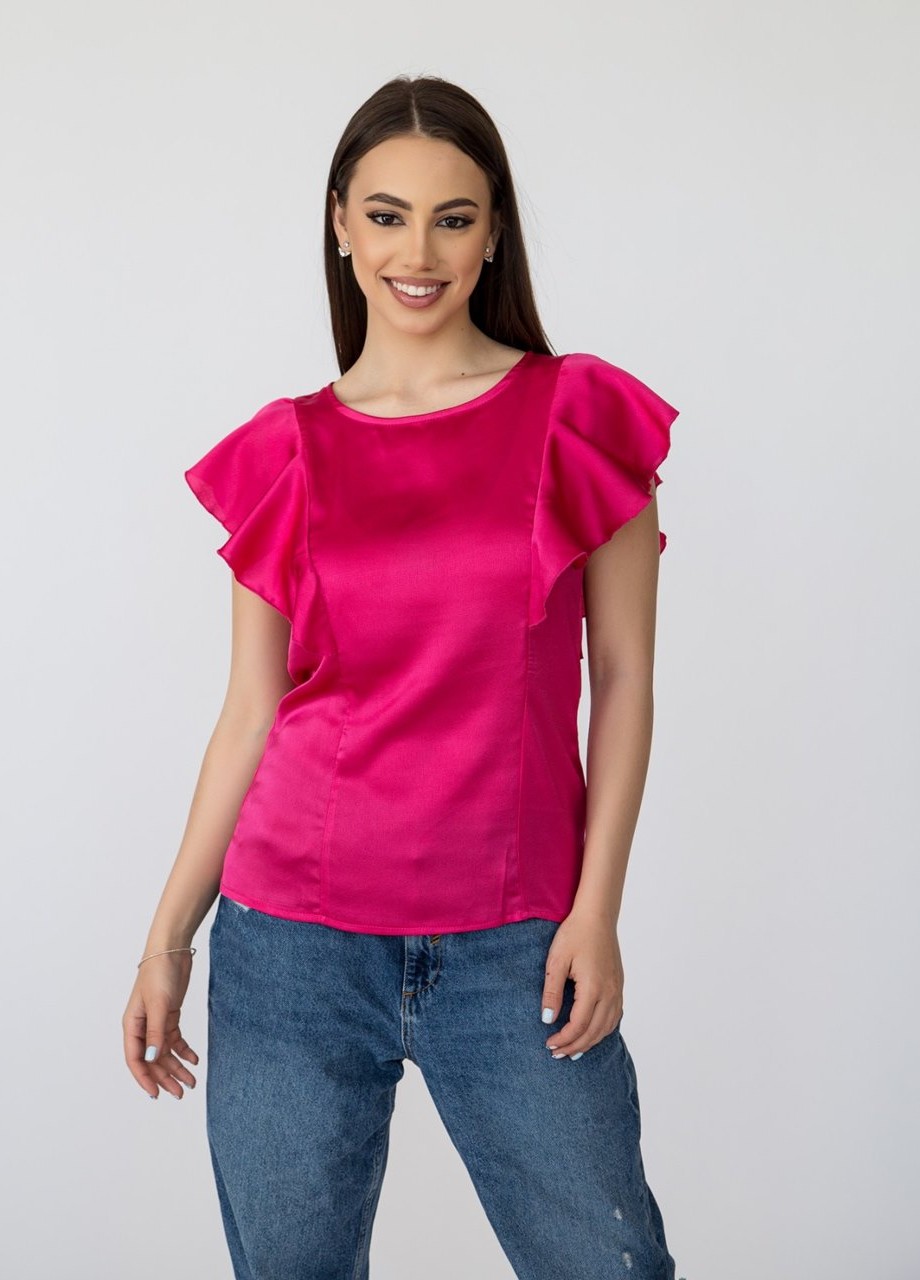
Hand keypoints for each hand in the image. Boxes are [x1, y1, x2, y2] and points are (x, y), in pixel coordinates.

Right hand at [123, 951, 199, 1099]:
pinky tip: (194, 1059)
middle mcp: (142, 1027)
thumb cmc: (159, 973)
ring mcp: (156, 1022)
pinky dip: (184, 1051)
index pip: (135, 1059)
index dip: (144, 1078)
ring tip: (192, 1081)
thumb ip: (156, 1033)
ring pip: (165, 1052)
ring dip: (177, 1067)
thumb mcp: (158, 1004)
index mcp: (132, 1025)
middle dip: (165, 1077)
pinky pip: (175, 1040)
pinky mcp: (169, 1015)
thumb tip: (153, 1059)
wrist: (172, 950)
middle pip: (152, 1060)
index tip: (156, 1094)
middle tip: (182, 1092)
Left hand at [540, 908, 623, 1058]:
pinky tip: (592, 1033)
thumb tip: (547, 1020)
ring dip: (590, 1042)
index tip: (549, 1044)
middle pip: (594, 1032)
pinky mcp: (619, 986)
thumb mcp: (556, 961)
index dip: (564, 1039)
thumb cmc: (574, 934)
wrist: (597, 916)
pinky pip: (614, 1017)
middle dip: (575, 1046)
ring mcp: (617, 990)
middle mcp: (609, 993)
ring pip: (607, 1027)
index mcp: (593, 988)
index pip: (579, 1026)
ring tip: (573, 1050)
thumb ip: (552, 992)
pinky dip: (603, 1030)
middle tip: (557, 1053)